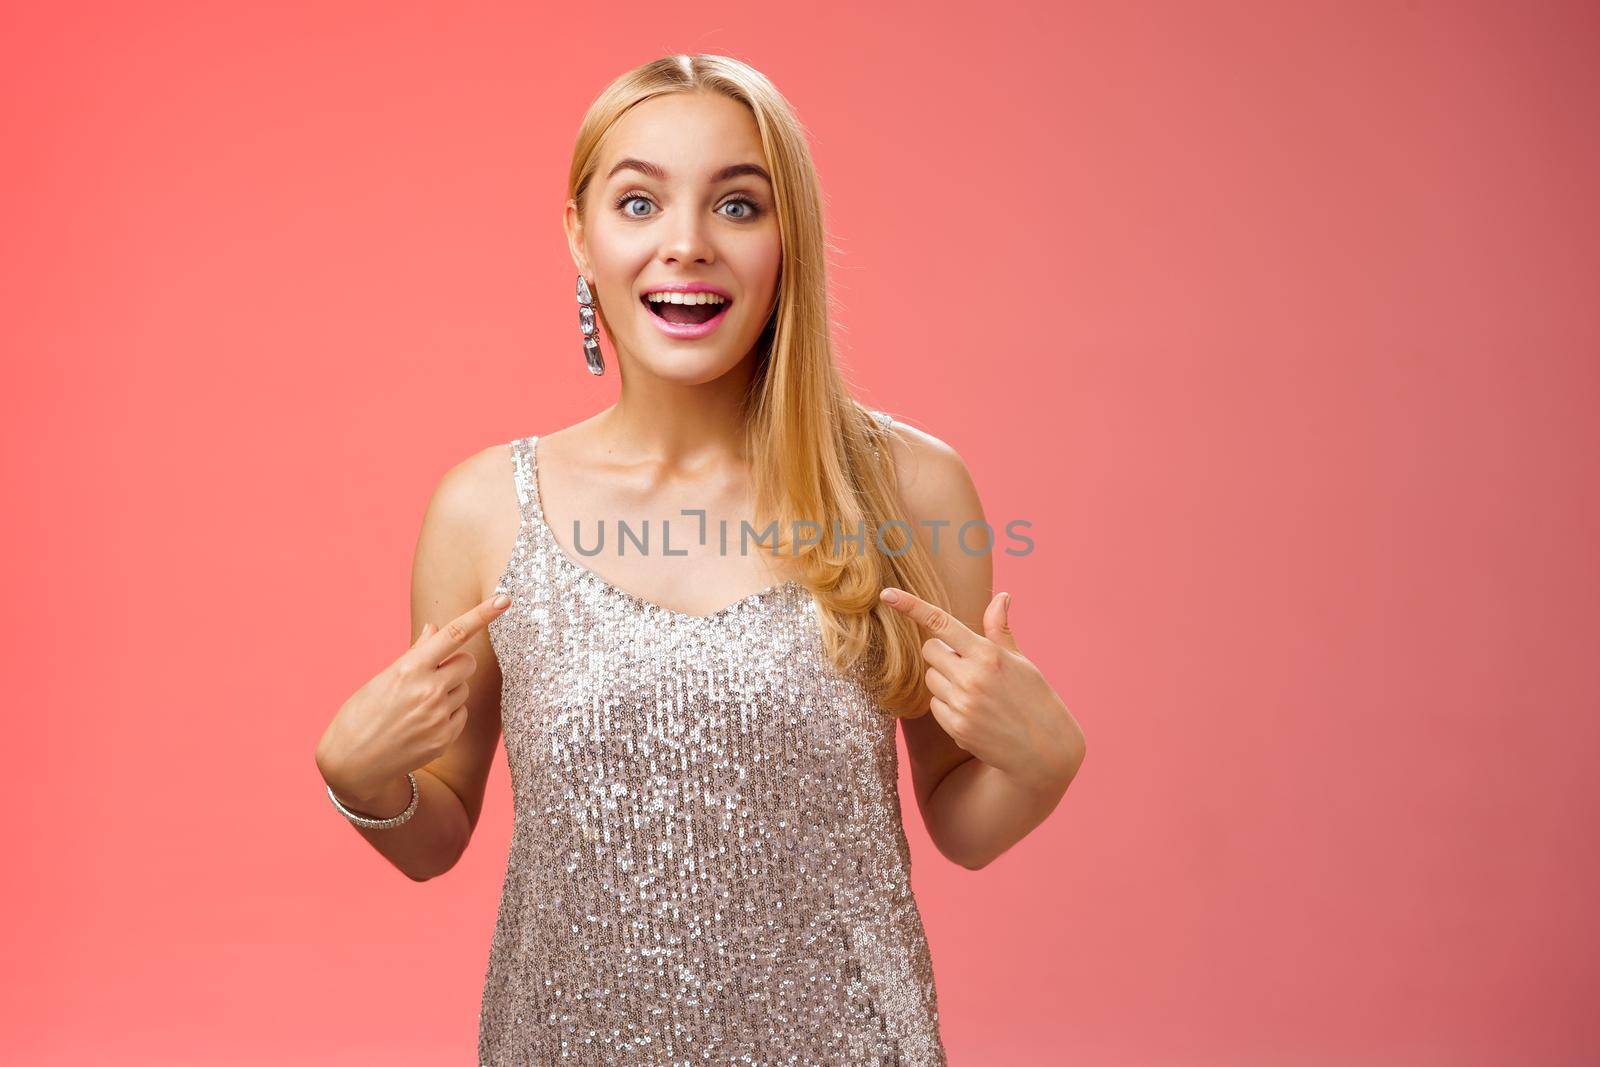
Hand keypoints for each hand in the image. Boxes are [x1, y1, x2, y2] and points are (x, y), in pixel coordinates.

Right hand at [315, 592, 511, 803]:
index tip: (504, 598)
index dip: (482, 615)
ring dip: (449, 692)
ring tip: (418, 707)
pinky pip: (461, 715)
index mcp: (408, 669)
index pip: (454, 635)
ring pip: (463, 689)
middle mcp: (428, 691)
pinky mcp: (445, 739)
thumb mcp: (383, 678)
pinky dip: (448, 716)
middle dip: (456, 664)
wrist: (352, 763)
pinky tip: (422, 725)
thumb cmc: (363, 713)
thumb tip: (435, 629)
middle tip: (433, 675)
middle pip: (467, 662)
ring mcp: (438, 717)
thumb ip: (415, 654)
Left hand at [880, 587, 1082, 792]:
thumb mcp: (1020, 661)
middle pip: (929, 650)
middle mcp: (971, 677)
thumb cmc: (1034, 698)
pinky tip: (974, 714)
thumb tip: (1001, 596)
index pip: (941, 622)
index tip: (887, 594)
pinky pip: (934, 705)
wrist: (1045, 749)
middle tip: (967, 665)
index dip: (910, 605)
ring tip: (976, 693)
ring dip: (945, 680)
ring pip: (930, 679)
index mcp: (988, 654)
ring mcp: (962, 704)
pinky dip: (948, 705)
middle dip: (943, 653)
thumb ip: (1000, 629)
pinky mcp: (955, 727)